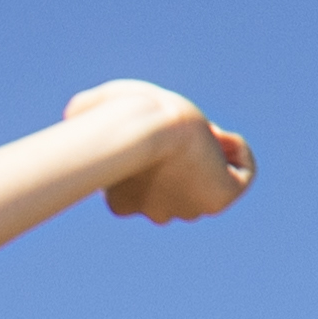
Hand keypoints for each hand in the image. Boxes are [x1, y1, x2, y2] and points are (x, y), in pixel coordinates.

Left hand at [68, 80, 255, 226]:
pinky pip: (242, 177)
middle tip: (181, 131)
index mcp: (122, 201)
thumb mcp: (98, 106)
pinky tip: (221, 134)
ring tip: (202, 132)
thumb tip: (75, 110)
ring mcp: (189, 209)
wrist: (151, 129)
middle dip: (184, 155)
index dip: (154, 149)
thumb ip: (86, 110)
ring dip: (210, 151)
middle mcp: (156, 212)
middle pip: (178, 184)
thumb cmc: (123, 116)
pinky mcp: (220, 200)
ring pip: (207, 182)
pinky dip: (239, 150)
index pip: (143, 181)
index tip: (154, 129)